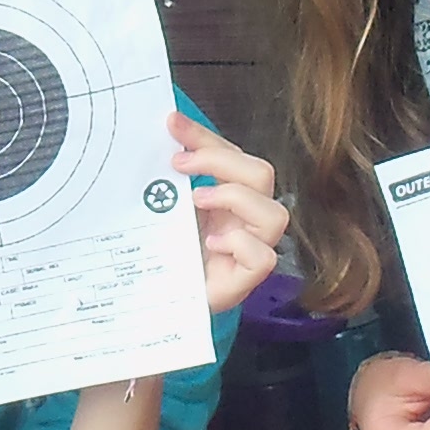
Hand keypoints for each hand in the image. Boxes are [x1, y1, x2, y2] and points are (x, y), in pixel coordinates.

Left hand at [171, 114, 287, 313]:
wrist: (154, 305)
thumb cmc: (163, 256)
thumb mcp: (162, 209)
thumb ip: (166, 179)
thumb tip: (160, 137)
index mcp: (227, 197)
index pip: (231, 155)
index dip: (205, 136)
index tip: (171, 124)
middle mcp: (244, 220)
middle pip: (261, 174)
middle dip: (221, 161)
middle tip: (180, 165)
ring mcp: (249, 250)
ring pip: (275, 215)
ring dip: (235, 198)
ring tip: (196, 201)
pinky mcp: (244, 281)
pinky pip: (263, 257)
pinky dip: (238, 244)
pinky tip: (210, 244)